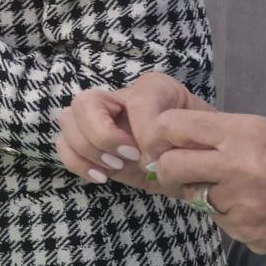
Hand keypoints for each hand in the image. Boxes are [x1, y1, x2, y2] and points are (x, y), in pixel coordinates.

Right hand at [56, 71, 203, 190]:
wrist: (196, 166)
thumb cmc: (200, 147)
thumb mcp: (201, 136)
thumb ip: (179, 135)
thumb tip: (147, 154)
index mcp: (152, 89)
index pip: (135, 98)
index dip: (140, 127)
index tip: (151, 152)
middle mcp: (119, 98)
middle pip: (84, 102)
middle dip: (101, 135)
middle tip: (125, 158)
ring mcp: (100, 120)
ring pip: (67, 121)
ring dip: (87, 149)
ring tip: (113, 168)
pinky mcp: (90, 144)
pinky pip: (64, 146)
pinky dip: (77, 163)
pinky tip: (101, 176)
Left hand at [148, 109, 265, 260]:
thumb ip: (225, 136)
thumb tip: (179, 139)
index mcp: (244, 133)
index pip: (173, 126)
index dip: (159, 135)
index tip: (161, 142)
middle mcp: (237, 166)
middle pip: (170, 164)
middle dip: (167, 168)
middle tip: (175, 170)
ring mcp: (240, 203)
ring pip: (193, 195)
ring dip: (201, 193)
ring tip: (232, 189)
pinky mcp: (244, 232)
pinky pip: (218, 219)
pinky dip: (227, 214)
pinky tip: (253, 209)